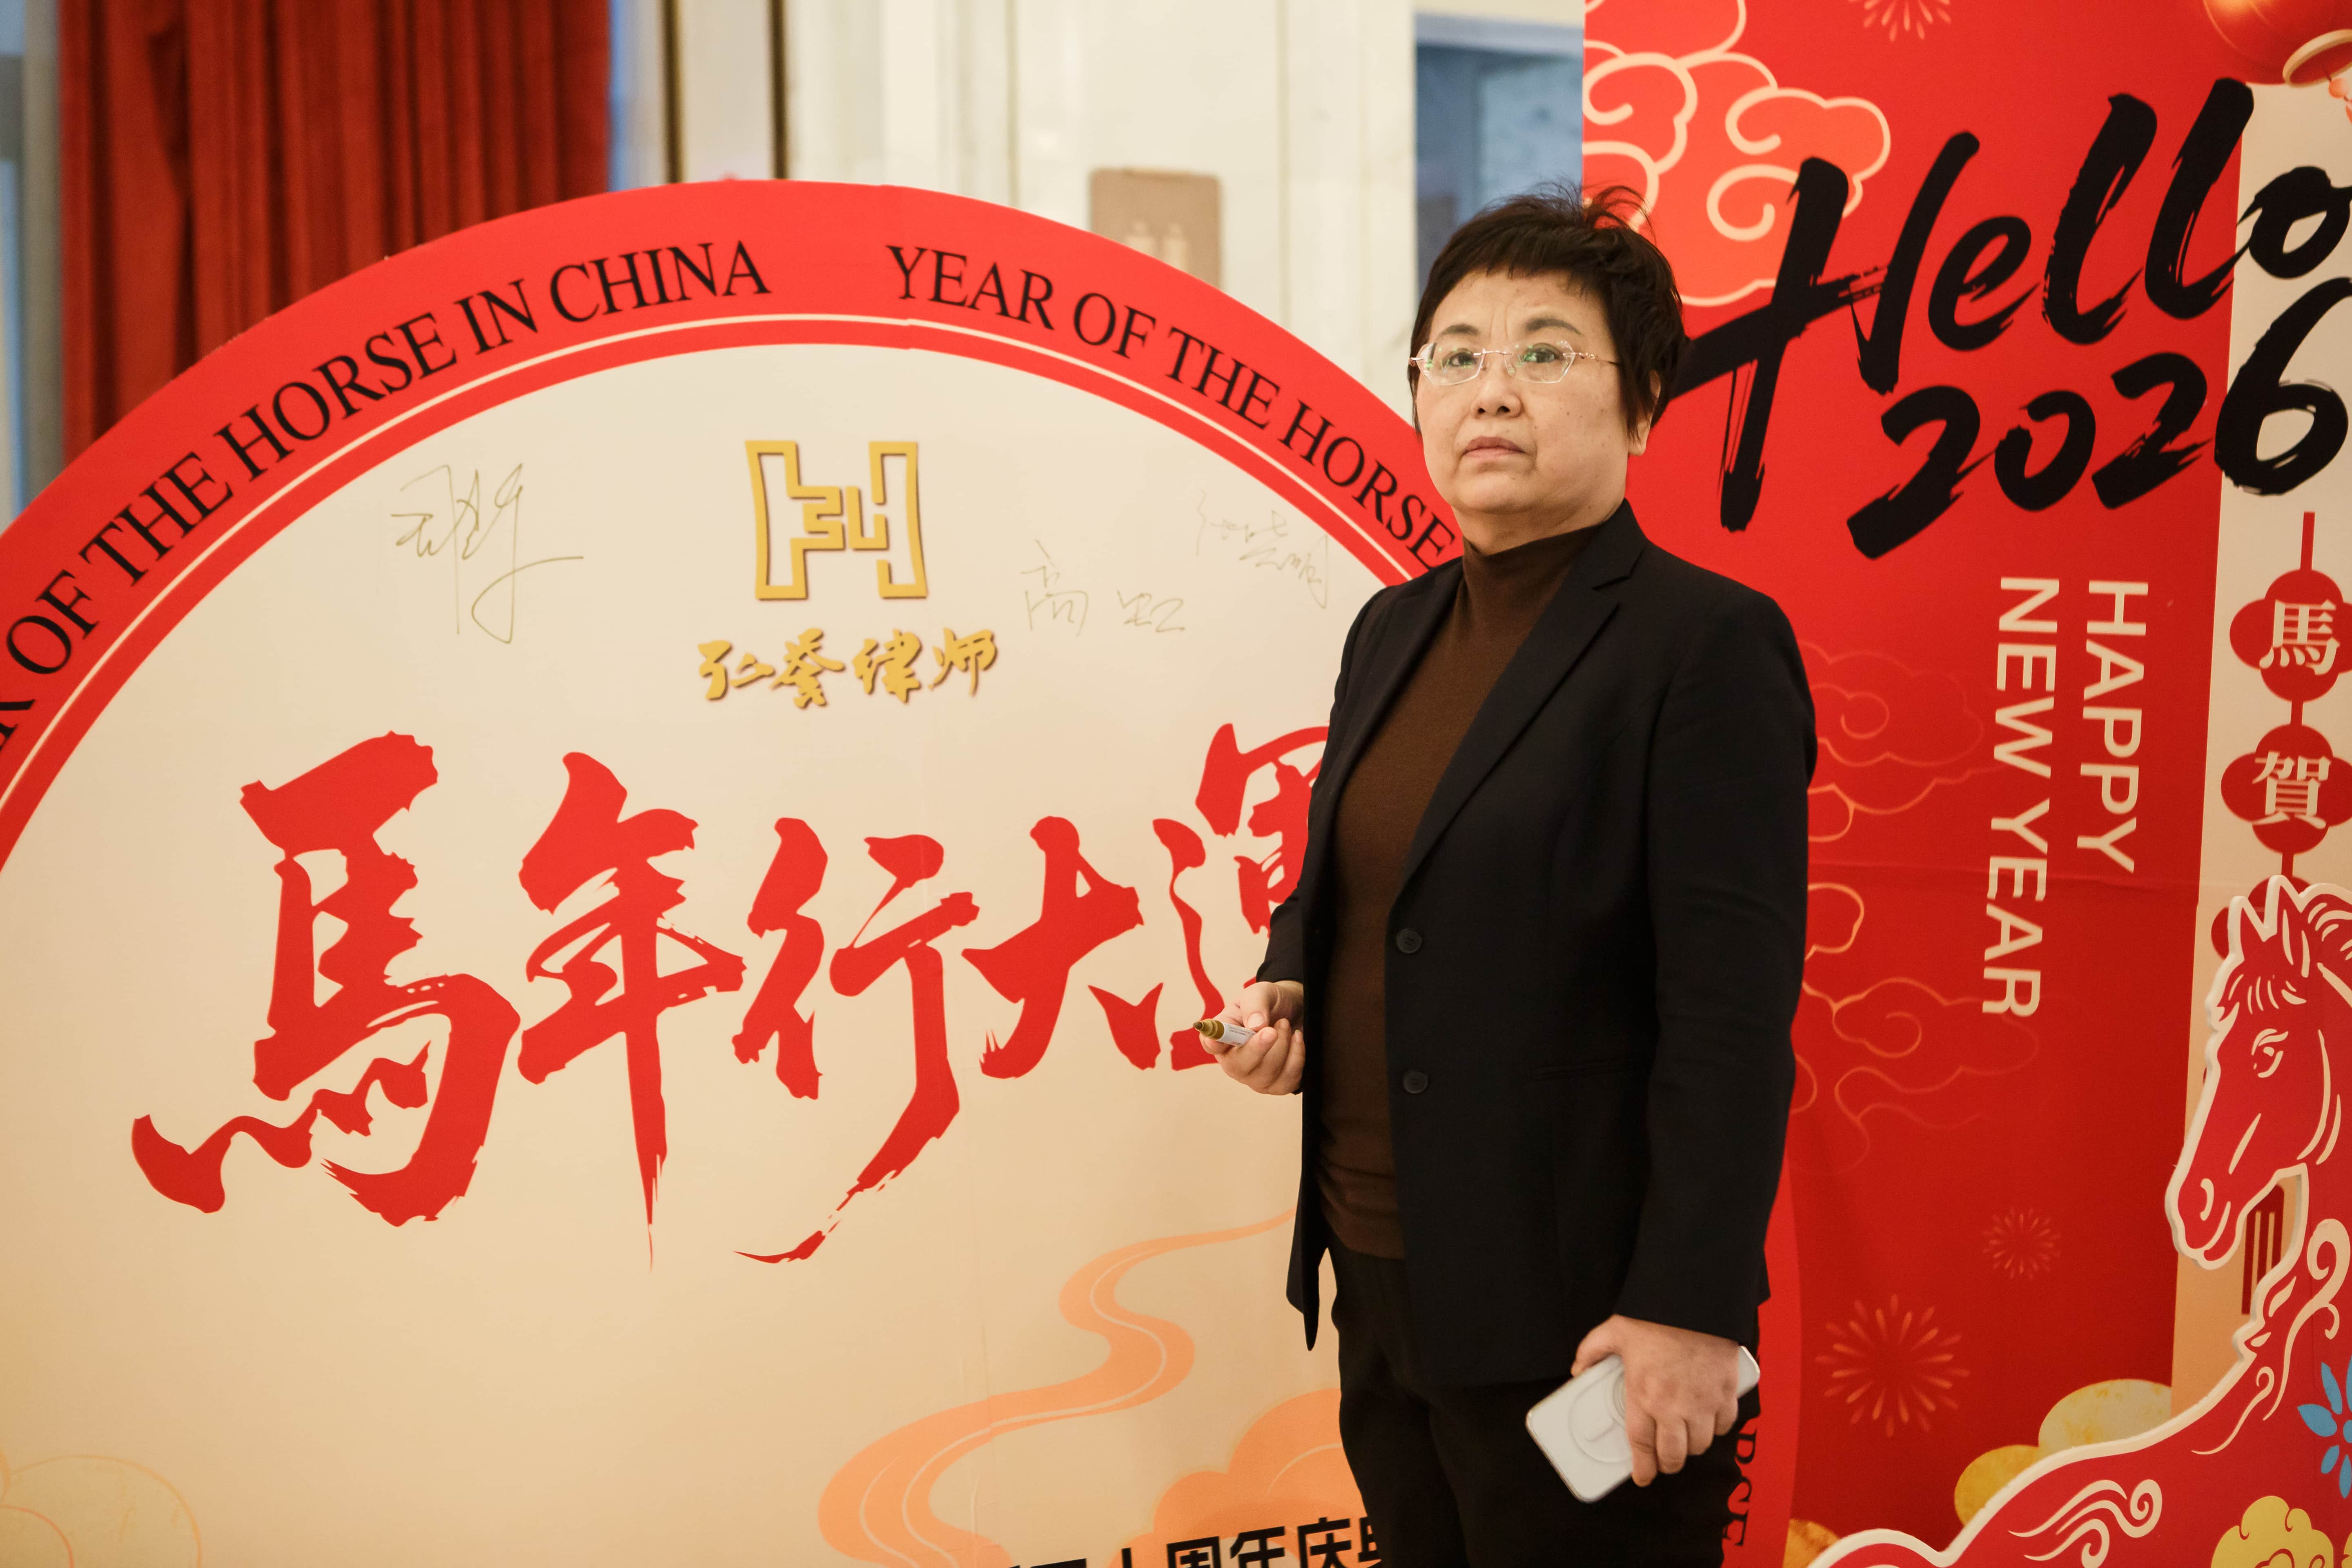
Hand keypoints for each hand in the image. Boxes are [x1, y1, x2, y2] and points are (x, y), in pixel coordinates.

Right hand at [1201, 980, 1305, 1094]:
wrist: (1294, 1010)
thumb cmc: (1269, 1003)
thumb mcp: (1260, 993)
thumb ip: (1255, 1005)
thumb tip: (1255, 1026)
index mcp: (1222, 1037)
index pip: (1210, 1045)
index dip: (1212, 1044)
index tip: (1215, 1040)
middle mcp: (1234, 1062)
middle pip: (1238, 1067)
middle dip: (1258, 1048)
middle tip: (1272, 1030)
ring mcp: (1255, 1078)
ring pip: (1266, 1074)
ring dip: (1281, 1046)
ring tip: (1284, 1024)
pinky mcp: (1278, 1085)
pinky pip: (1287, 1080)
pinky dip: (1297, 1056)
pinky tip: (1296, 1038)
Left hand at [1571, 1315, 1740, 1485]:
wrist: (1694, 1300)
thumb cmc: (1654, 1317)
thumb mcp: (1613, 1331)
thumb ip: (1592, 1352)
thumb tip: (1578, 1369)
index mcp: (1644, 1395)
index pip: (1642, 1445)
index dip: (1643, 1467)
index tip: (1642, 1476)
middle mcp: (1675, 1407)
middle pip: (1675, 1455)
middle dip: (1669, 1464)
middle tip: (1664, 1461)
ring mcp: (1704, 1402)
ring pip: (1702, 1444)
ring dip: (1692, 1446)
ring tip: (1684, 1438)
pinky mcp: (1727, 1391)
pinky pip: (1726, 1424)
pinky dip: (1717, 1427)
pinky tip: (1708, 1420)